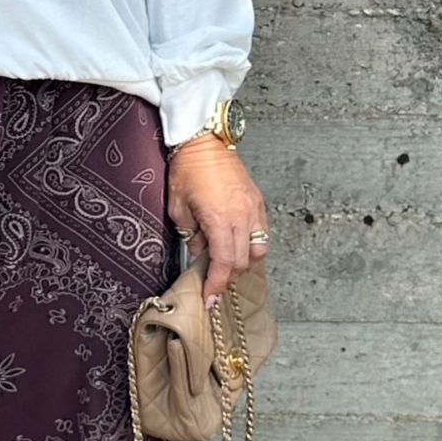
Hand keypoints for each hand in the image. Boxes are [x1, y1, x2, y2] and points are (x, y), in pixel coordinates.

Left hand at [167, 135, 269, 306]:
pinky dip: (253, 244)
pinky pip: (262, 232)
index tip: (209, 299)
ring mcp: (253, 209)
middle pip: (242, 262)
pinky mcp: (258, 202)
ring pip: (259, 250)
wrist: (204, 142)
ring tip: (227, 263)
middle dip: (228, 276)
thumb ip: (192, 235)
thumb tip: (200, 253)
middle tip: (213, 281)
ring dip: (244, 262)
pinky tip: (238, 244)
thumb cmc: (187, 171)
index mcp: (220, 220)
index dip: (216, 285)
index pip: (223, 264)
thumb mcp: (179, 208)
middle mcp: (242, 216)